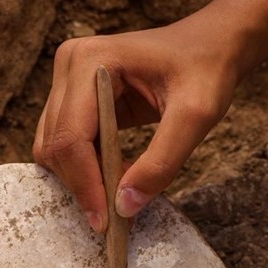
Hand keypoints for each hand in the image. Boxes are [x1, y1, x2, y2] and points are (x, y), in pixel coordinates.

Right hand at [33, 22, 239, 232]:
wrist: (213, 45)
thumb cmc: (206, 70)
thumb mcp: (196, 116)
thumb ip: (161, 163)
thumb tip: (125, 207)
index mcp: (92, 61)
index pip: (71, 137)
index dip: (85, 185)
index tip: (106, 222)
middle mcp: (70, 65)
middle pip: (56, 146)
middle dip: (84, 186)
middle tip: (118, 217)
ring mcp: (68, 80)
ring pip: (54, 149)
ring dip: (82, 180)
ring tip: (121, 194)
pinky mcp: (75, 97)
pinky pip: (66, 144)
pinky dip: (87, 169)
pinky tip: (118, 177)